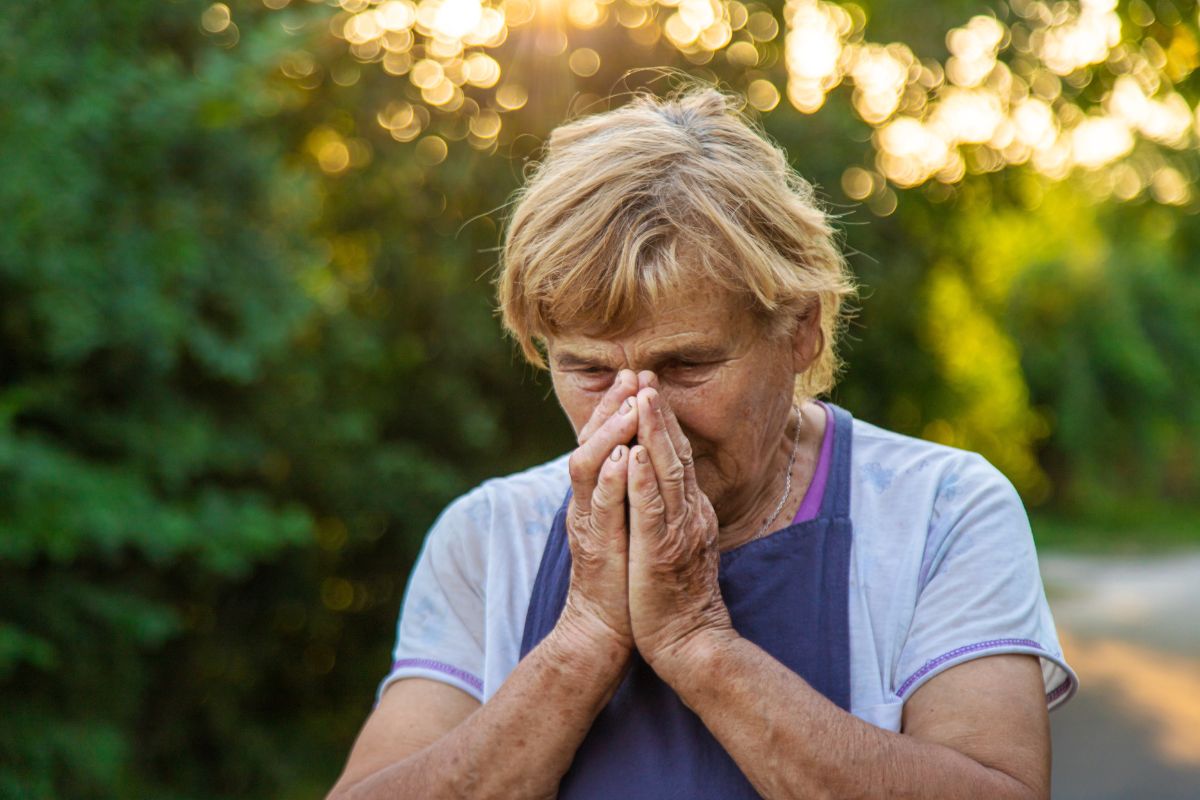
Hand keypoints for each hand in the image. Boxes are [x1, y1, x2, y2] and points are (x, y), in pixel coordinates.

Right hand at [557, 369, 639, 654]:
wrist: (604, 630)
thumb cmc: (622, 579)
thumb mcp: (626, 525)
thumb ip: (628, 493)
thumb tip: (645, 460)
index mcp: (596, 496)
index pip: (602, 440)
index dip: (617, 407)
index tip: (637, 376)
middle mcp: (586, 503)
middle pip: (590, 442)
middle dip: (612, 407)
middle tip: (632, 374)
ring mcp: (588, 523)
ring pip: (589, 467)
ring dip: (609, 433)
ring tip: (630, 404)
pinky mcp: (598, 548)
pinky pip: (600, 509)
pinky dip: (609, 481)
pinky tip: (622, 458)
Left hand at [626, 381, 733, 673]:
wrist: (688, 642)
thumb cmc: (675, 596)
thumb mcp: (678, 541)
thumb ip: (672, 510)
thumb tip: (659, 482)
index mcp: (690, 509)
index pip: (676, 454)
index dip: (662, 419)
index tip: (647, 385)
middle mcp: (690, 512)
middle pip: (675, 452)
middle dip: (658, 412)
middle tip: (645, 373)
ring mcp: (679, 531)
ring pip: (667, 472)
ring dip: (653, 433)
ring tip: (642, 398)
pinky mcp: (662, 552)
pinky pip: (652, 510)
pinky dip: (642, 480)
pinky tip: (631, 456)